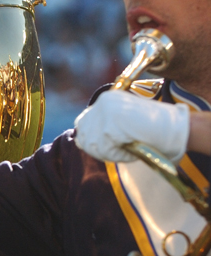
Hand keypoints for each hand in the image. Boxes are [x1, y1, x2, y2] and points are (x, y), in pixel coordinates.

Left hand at [74, 90, 188, 162]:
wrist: (177, 127)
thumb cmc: (153, 129)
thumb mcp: (123, 123)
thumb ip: (103, 127)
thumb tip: (79, 141)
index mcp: (105, 99)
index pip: (82, 123)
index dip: (90, 140)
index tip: (104, 148)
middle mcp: (102, 102)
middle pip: (83, 135)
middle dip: (97, 149)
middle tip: (118, 152)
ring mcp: (106, 112)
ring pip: (93, 145)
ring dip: (110, 154)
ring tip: (129, 150)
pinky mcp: (111, 124)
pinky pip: (105, 150)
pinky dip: (119, 156)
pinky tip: (133, 151)